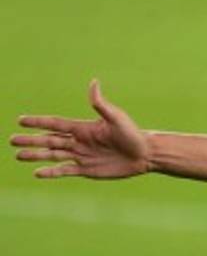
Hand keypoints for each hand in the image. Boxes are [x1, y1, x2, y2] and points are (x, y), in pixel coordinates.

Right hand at [11, 80, 150, 178]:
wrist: (144, 155)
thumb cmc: (132, 133)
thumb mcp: (116, 118)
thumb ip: (101, 104)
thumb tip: (94, 82)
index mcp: (83, 128)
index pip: (55, 124)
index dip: (38, 122)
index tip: (20, 120)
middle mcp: (78, 141)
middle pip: (49, 140)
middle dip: (31, 140)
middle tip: (11, 140)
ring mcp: (81, 156)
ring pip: (53, 155)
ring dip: (36, 156)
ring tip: (18, 156)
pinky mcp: (86, 170)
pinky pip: (65, 171)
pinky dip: (51, 172)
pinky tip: (38, 173)